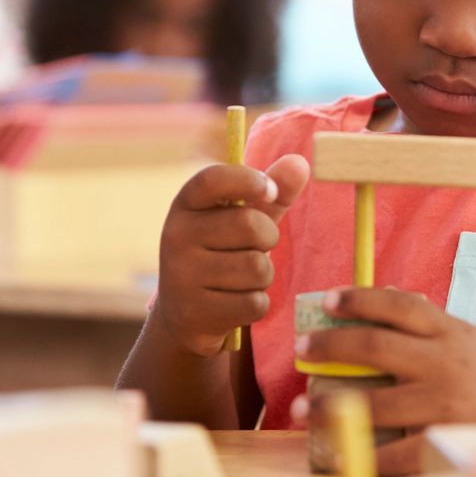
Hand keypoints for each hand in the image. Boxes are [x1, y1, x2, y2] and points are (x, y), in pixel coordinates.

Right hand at [153, 154, 308, 356]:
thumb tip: (300, 162)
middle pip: (250, 225)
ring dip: (264, 276)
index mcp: (186, 204)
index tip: (269, 190)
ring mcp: (181, 275)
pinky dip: (256, 304)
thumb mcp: (243, 219)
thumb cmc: (222, 254)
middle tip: (254, 248)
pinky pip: (253, 303)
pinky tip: (236, 303)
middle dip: (268, 239)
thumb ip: (272, 193)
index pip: (212, 179)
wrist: (186, 314)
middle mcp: (175, 235)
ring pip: (257, 268)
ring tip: (242, 278)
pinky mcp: (194, 311)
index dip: (247, 180)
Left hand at [292, 287, 475, 475]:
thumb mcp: (471, 338)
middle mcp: (445, 362)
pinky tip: (339, 454)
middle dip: (331, 347)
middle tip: (302, 351)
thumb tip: (384, 311)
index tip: (327, 301)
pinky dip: (364, 454)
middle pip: (374, 346)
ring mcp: (445, 404)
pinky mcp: (447, 442)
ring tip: (303, 410)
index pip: (396, 305)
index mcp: (450, 331)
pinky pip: (396, 452)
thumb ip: (432, 328)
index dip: (357, 299)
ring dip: (332, 407)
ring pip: (375, 402)